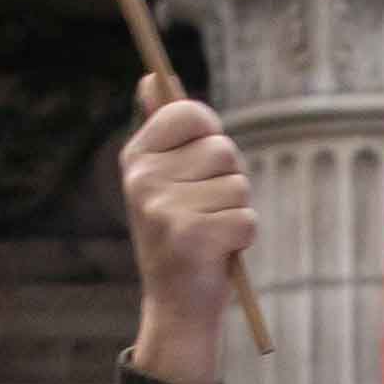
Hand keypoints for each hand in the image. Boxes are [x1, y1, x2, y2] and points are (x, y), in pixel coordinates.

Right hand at [112, 84, 254, 383]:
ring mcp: (163, 209)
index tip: (203, 162)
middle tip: (205, 209)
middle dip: (228, 179)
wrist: (175, 307)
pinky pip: (246, 218)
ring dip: (236, 210)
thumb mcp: (164, 178)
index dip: (210, 134)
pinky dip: (243, 237)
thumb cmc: (180, 234)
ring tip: (210, 232)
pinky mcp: (191, 238)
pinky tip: (218, 252)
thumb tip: (151, 77)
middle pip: (223, 149)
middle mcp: (142, 179)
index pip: (190, 112)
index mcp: (136, 158)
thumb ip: (163, 128)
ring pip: (239, 185)